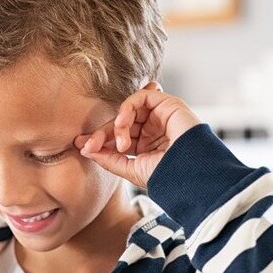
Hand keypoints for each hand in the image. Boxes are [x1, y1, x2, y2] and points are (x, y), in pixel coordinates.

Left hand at [73, 83, 201, 187]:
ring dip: (116, 126)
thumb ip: (108, 158)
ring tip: (122, 145)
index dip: (98, 139)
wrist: (192, 175)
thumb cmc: (168, 176)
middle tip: (88, 144)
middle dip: (102, 133)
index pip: (118, 136)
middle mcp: (153, 129)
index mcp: (146, 145)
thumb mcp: (131, 169)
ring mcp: (160, 116)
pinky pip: (140, 97)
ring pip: (127, 110)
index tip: (80, 145)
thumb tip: (85, 149)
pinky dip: (126, 109)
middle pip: (119, 123)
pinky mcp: (168, 104)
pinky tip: (122, 126)